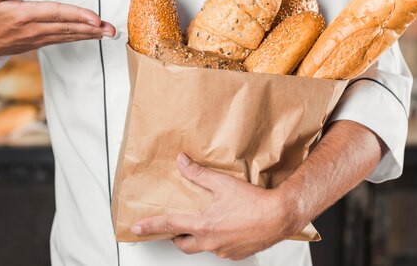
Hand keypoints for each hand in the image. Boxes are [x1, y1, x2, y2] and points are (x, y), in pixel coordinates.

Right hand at [0, 0, 114, 59]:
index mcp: (24, 16)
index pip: (56, 14)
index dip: (77, 15)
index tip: (95, 18)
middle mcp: (35, 29)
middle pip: (69, 28)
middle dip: (92, 28)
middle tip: (112, 29)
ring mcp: (39, 38)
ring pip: (69, 35)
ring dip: (91, 34)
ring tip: (109, 33)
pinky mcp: (41, 43)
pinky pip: (65, 39)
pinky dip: (81, 37)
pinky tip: (93, 35)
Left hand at [131, 153, 302, 259]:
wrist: (279, 216)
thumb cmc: (254, 202)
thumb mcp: (222, 183)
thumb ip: (198, 173)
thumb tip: (182, 162)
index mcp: (203, 225)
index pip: (169, 225)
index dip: (150, 226)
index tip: (137, 228)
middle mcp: (210, 241)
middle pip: (183, 245)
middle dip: (176, 237)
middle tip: (176, 229)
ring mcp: (223, 250)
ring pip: (203, 247)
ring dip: (200, 238)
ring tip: (207, 225)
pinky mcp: (236, 254)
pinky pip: (221, 250)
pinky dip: (219, 241)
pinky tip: (227, 229)